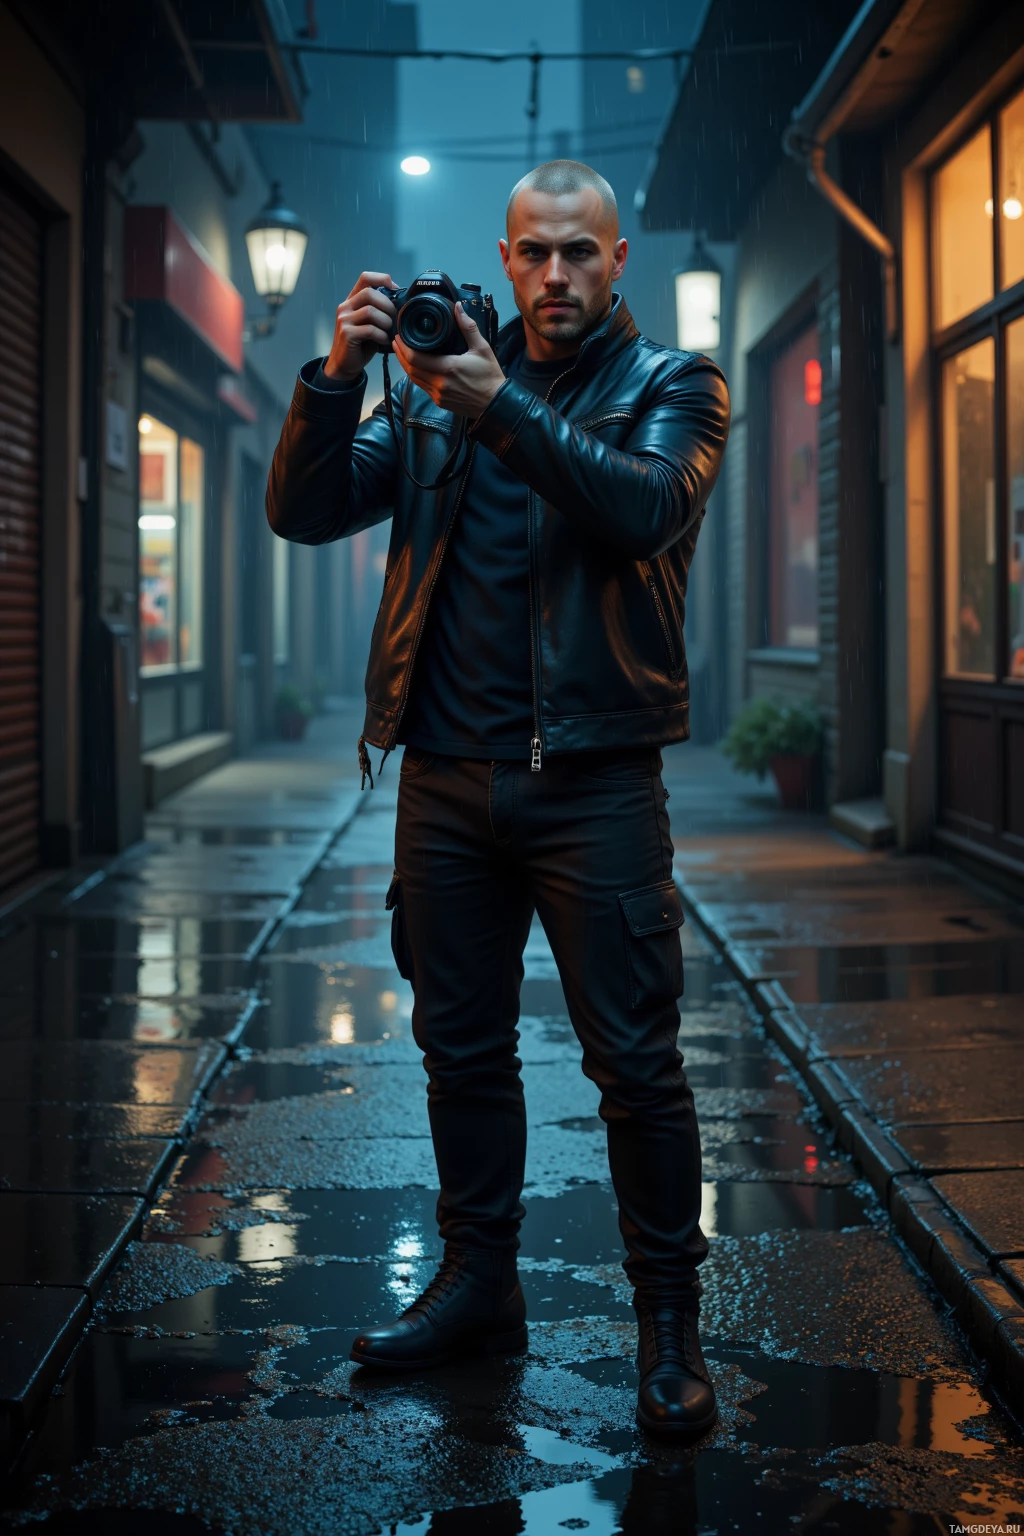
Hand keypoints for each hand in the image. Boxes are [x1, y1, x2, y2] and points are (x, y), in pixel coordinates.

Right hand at [323, 271, 397, 380]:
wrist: (344, 364)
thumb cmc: (361, 344)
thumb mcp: (370, 323)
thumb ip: (379, 310)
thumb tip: (400, 302)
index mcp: (352, 300)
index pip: (365, 278)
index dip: (382, 279)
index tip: (396, 291)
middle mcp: (345, 307)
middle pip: (369, 293)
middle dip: (387, 305)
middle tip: (394, 319)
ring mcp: (344, 319)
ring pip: (370, 311)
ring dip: (385, 322)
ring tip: (388, 332)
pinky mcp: (346, 334)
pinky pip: (369, 329)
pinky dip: (381, 335)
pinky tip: (383, 341)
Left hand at [393, 303, 505, 418]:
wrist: (496, 404)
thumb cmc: (490, 376)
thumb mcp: (482, 348)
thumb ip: (468, 327)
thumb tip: (458, 307)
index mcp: (447, 368)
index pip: (415, 358)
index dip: (403, 347)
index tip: (399, 336)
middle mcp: (439, 383)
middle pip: (410, 369)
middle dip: (400, 355)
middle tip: (396, 341)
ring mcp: (438, 395)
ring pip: (414, 379)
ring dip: (406, 366)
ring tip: (402, 352)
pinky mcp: (440, 402)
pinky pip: (422, 387)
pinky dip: (415, 376)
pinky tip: (415, 367)